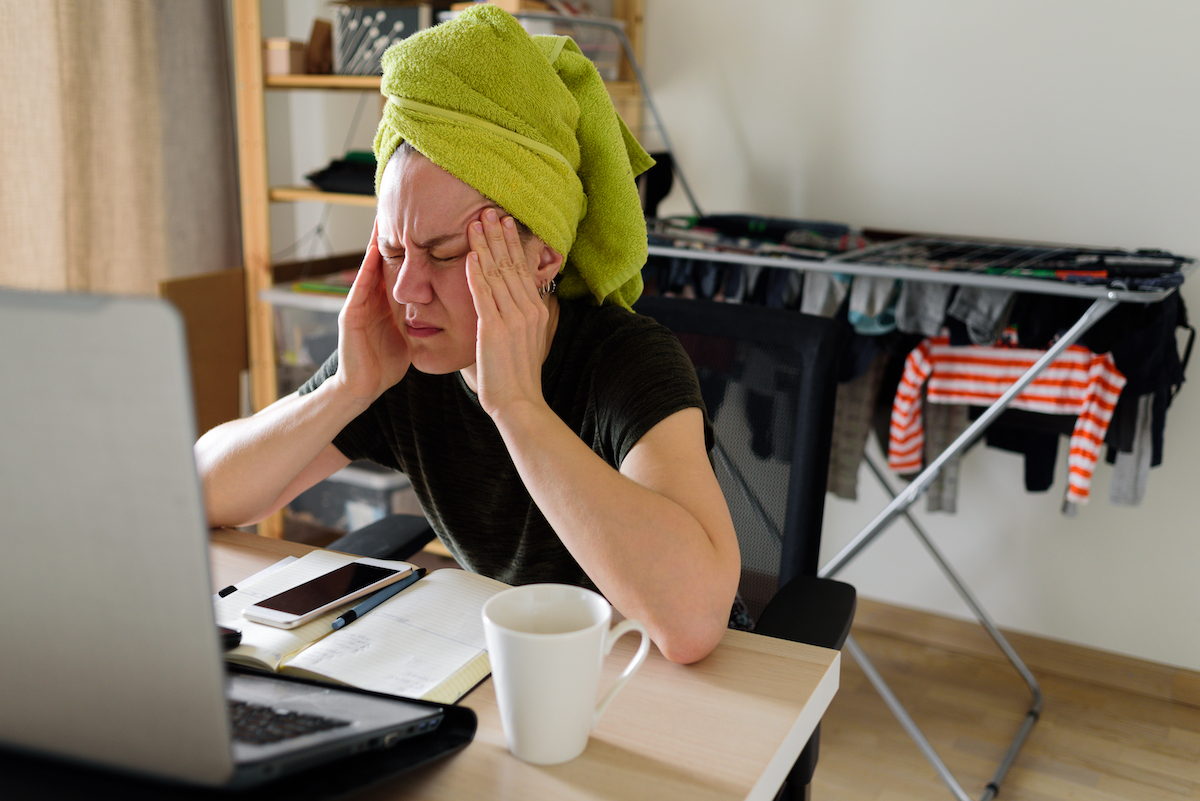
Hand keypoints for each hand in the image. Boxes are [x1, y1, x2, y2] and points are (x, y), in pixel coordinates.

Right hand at [335, 219, 409, 403]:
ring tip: (384, 217)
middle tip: (399, 206)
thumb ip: (420, 316)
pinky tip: (374, 252)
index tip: (423, 222)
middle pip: (382, 260)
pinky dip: (366, 269)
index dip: (409, 246)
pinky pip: (360, 288)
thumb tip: (445, 307)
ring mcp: (358, 305)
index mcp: (386, 301)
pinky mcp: (349, 316)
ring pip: (370, 267)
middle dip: (390, 235)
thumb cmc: (386, 364)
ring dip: (376, 243)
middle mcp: (371, 298)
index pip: (399, 266)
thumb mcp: (409, 333)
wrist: (363, 388)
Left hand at [465, 209, 549, 417]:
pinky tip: (470, 256)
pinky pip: (484, 294)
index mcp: (537, 311)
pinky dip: (476, 273)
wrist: (518, 401)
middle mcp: (528, 310)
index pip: (523, 269)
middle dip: (499, 236)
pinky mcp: (494, 328)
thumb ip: (524, 317)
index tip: (505, 224)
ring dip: (485, 247)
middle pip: (511, 265)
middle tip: (490, 212)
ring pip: (497, 274)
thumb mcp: (529, 340)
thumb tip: (521, 301)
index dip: (513, 244)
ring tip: (476, 224)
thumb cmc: (519, 376)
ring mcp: (512, 318)